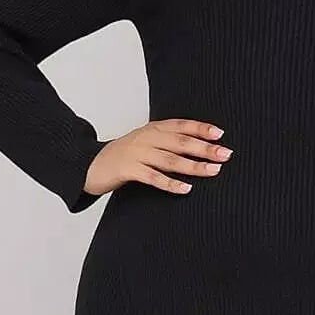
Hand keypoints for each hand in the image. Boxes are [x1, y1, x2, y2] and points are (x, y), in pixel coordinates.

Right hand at [83, 118, 230, 196]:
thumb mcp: (145, 143)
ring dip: (194, 166)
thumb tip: (198, 149)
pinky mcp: (128, 170)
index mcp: (152, 129)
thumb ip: (166, 143)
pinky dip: (170, 183)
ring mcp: (137, 153)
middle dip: (205, 148)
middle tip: (225, 154)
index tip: (220, 134)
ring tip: (213, 171)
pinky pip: (153, 177)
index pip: (181, 125)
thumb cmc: (123, 157)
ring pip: (170, 159)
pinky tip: (186, 189)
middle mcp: (146, 138)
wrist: (89, 164)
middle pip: (180, 141)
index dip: (200, 128)